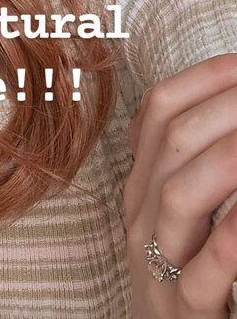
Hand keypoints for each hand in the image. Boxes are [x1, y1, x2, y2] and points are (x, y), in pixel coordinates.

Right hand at [123, 52, 236, 317]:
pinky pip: (203, 273)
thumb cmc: (188, 276)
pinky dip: (229, 240)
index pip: (161, 107)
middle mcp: (143, 216)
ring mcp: (159, 265)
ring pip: (180, 195)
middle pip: (174, 140)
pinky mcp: (185, 315)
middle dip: (226, 106)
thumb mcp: (183, 212)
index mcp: (143, 184)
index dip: (206, 77)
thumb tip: (229, 101)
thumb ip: (197, 162)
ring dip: (229, 158)